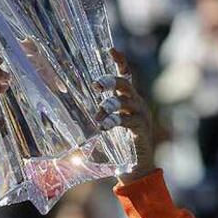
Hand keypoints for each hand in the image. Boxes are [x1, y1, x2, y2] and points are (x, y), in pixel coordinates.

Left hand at [93, 49, 155, 184]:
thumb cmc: (119, 147)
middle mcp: (137, 104)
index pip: (127, 76)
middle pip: (125, 85)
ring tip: (98, 117)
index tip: (111, 50)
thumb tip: (75, 110)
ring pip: (126, 101)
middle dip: (111, 82)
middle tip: (97, 85)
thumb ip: (99, 115)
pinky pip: (128, 119)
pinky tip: (104, 126)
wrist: (136, 167)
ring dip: (109, 106)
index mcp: (129, 100)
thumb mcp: (108, 126)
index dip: (120, 62)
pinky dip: (115, 121)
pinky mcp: (142, 128)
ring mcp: (141, 115)